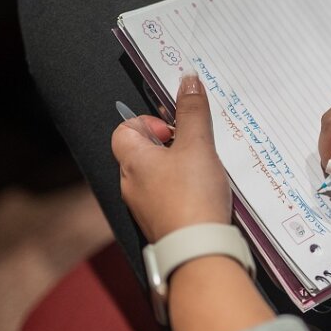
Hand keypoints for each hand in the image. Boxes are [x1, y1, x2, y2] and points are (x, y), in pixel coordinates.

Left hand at [111, 72, 231, 241]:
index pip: (124, 129)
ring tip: (204, 171)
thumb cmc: (191, 196)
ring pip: (158, 176)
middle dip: (171, 146)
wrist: (198, 249)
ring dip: (180, 169)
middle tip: (195, 147)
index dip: (149, 123)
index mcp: (132, 161)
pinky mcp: (162, 223)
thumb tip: (187, 80)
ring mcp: (145, 207)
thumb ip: (192, 112)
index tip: (174, 129)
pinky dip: (185, 192)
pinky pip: (169, 198)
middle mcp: (131, 184)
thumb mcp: (197, 145)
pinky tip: (205, 194)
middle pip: (144, 152)